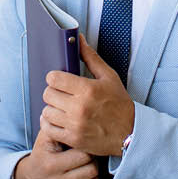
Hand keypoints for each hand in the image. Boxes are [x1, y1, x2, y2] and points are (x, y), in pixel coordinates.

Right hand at [12, 126, 99, 178]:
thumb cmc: (41, 158)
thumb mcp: (45, 139)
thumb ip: (57, 125)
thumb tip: (67, 113)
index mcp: (51, 165)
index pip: (84, 155)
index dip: (86, 150)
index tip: (81, 150)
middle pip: (92, 171)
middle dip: (90, 163)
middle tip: (83, 161)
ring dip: (92, 178)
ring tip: (83, 173)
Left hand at [39, 34, 134, 156]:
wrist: (131, 132)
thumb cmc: (120, 104)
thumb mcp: (109, 77)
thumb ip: (91, 57)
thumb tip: (79, 39)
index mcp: (87, 89)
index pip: (53, 78)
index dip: (54, 77)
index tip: (59, 80)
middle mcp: (79, 107)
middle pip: (47, 94)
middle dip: (52, 92)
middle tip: (61, 94)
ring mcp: (75, 124)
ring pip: (46, 111)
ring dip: (51, 108)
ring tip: (60, 108)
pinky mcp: (73, 139)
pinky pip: (48, 129)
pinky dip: (49, 124)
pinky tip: (57, 120)